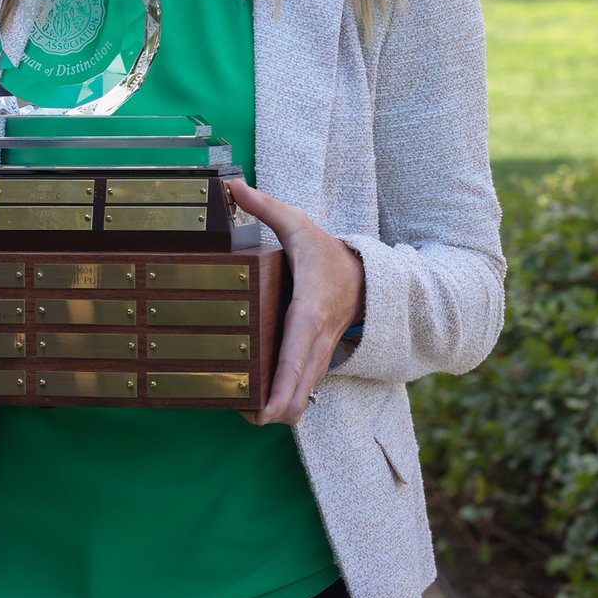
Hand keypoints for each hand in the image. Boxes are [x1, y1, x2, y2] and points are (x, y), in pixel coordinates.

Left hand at [227, 180, 363, 426]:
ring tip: (242, 408)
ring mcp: (319, 356)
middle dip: (272, 410)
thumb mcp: (298, 224)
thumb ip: (265, 206)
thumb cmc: (325, 252)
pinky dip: (284, 399)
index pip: (294, 356)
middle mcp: (316, 341)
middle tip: (240, 411)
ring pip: (303, 398)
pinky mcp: (317, 363)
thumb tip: (232, 186)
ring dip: (276, 409)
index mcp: (309, 311)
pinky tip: (256, 399)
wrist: (365, 276)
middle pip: (300, 392)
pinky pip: (302, 391)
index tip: (264, 411)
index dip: (281, 387)